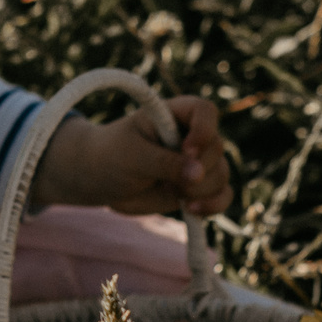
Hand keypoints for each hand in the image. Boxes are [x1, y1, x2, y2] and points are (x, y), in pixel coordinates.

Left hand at [30, 96, 228, 216]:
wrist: (99, 179)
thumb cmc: (110, 155)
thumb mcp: (132, 155)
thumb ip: (164, 162)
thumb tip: (198, 174)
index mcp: (173, 114)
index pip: (204, 111)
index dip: (203, 131)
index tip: (186, 151)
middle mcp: (190, 135)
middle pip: (217, 148)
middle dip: (199, 170)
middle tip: (169, 180)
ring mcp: (196, 162)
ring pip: (221, 174)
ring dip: (202, 190)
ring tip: (172, 193)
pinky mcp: (196, 187)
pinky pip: (222, 195)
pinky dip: (213, 205)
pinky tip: (191, 210)